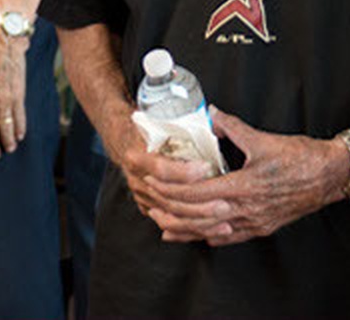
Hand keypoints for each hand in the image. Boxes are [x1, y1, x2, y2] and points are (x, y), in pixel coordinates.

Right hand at [99, 111, 217, 224]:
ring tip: (225, 222)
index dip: (185, 172)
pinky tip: (212, 230)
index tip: (207, 168)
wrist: (124, 139)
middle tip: (225, 205)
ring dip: (201, 222)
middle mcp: (138, 180)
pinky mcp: (148, 207)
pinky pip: (172, 224)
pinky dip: (192, 229)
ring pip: (172, 217)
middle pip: (170, 199)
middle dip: (200, 206)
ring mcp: (142, 196)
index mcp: (137, 157)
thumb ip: (182, 128)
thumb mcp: (159, 125)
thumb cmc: (146, 130)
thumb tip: (216, 120)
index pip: (162, 169)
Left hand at [136, 110, 345, 245]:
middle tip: (150, 203)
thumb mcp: (262, 138)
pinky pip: (230, 238)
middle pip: (198, 215)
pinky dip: (208, 236)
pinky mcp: (262, 227)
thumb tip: (210, 114)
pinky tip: (196, 235)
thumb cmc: (300, 157)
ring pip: (211, 232)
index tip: (152, 179)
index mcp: (244, 186)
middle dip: (171, 210)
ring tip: (163, 224)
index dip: (171, 186)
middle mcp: (247, 210)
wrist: (330, 175)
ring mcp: (255, 222)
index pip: (197, 190)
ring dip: (185, 229)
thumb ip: (232, 127)